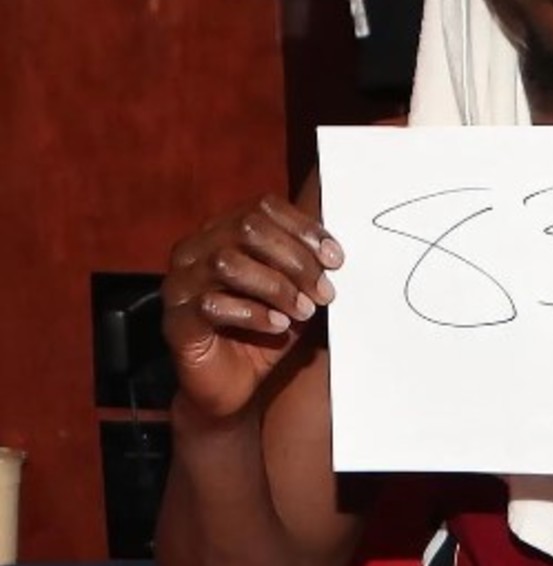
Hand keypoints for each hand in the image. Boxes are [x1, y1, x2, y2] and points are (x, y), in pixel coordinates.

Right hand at [161, 194, 342, 419]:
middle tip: (323, 291)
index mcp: (222, 233)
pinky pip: (212, 305)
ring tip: (303, 311)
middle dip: (295, 259)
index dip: (303, 228)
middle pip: (247, 229)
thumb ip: (306, 269)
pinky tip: (278, 326)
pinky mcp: (176, 321)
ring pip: (227, 263)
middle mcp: (195, 251)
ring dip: (276, 287)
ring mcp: (180, 285)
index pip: (262, 207)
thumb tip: (331, 255)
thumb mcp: (294, 294)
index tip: (335, 259)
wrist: (230, 387)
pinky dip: (254, 314)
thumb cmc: (262, 332)